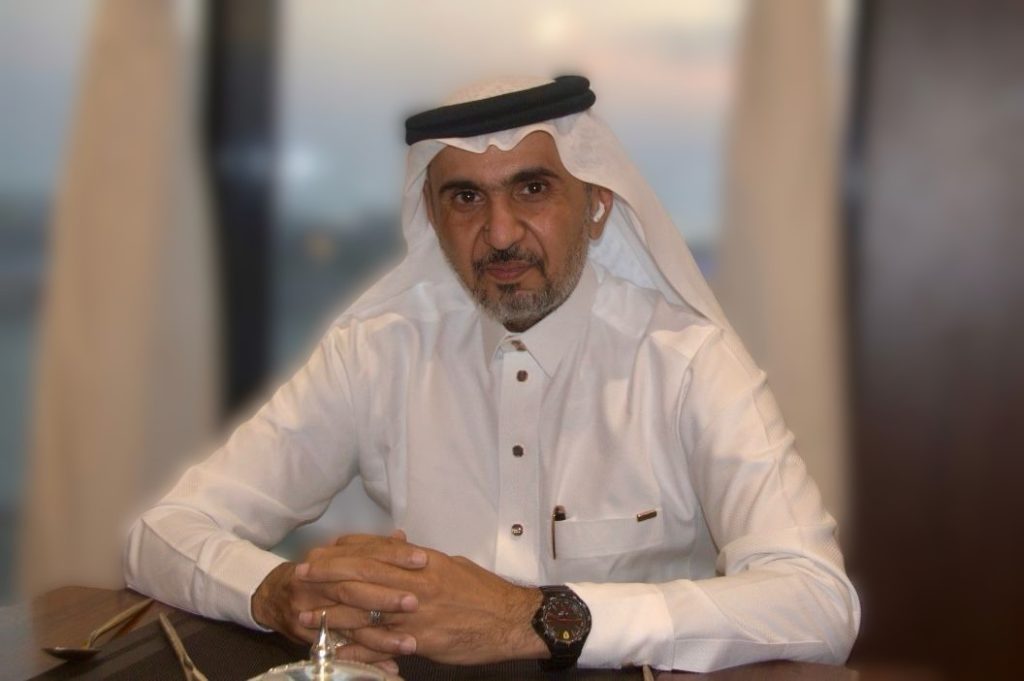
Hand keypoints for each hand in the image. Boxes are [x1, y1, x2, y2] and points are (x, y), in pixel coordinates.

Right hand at [251, 532, 424, 663]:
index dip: (393, 555)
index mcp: (327, 556)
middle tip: (416, 601)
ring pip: (349, 622)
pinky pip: (343, 650)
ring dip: (381, 635)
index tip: (422, 559)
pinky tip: (390, 665)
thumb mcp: (338, 555)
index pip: (364, 553)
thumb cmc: (317, 574)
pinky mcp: (311, 637)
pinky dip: (367, 658)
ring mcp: (310, 610)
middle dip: (386, 595)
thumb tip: (401, 536)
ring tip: (410, 642)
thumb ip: (370, 548)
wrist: (273, 595)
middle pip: (354, 587)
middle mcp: (317, 582)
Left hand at [299, 542, 547, 664]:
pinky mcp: (420, 641)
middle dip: (326, 576)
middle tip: (298, 577)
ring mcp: (415, 614)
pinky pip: (380, 644)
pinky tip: (334, 648)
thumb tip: (397, 548)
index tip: (319, 553)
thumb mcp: (449, 565)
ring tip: (303, 614)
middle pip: (361, 576)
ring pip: (363, 610)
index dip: (342, 552)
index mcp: (422, 562)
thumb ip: (419, 559)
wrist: (511, 620)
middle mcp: (415, 583)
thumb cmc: (483, 592)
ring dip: (330, 612)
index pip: (373, 551)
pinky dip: (355, 646)